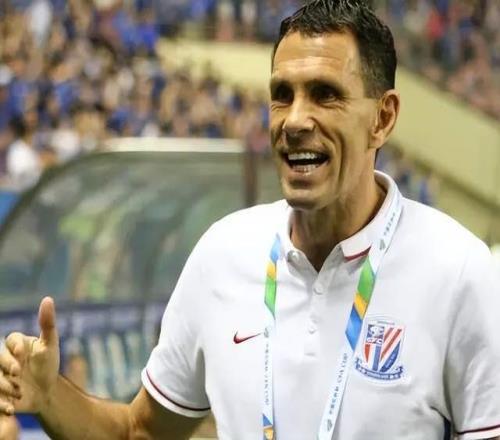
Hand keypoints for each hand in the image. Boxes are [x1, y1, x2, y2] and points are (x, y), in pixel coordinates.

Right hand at [0, 297, 59, 414]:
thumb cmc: (49, 365)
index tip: (21, 353)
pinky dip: (1, 402)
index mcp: (17, 343)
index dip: (14, 347)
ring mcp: (0, 374)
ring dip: (3, 385)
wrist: (46, 393)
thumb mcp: (50, 345)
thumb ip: (47, 324)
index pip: (10, 340)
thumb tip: (47, 299)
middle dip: (6, 366)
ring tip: (18, 392)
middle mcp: (5, 357)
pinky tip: (11, 407)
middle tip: (18, 374)